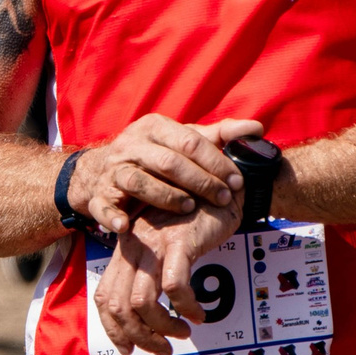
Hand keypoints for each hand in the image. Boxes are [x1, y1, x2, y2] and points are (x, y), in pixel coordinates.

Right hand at [66, 115, 263, 233]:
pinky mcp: (98, 195)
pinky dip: (112, 217)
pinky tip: (126, 227)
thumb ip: (220, 135)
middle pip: (167, 162)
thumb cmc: (156, 155)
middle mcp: (131, 145)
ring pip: (138, 181)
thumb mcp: (184, 141)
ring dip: (165, 197)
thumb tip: (257, 129)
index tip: (236, 181)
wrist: (103, 169)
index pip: (189, 141)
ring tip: (188, 208)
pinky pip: (103, 206)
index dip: (215, 162)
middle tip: (223, 199)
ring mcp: (113, 170)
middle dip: (199, 182)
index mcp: (154, 127)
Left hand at [95, 196, 239, 354]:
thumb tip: (146, 314)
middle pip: (120, 307)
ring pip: (143, 302)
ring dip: (163, 327)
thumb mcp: (161, 245)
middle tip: (163, 349)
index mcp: (125, 250)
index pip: (104, 297)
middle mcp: (133, 248)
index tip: (129, 349)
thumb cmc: (192, 220)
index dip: (113, 329)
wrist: (217, 189)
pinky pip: (175, 287)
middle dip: (139, 337)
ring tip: (183, 332)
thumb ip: (149, 270)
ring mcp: (154, 244)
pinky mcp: (179, 243)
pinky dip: (186, 307)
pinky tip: (198, 313)